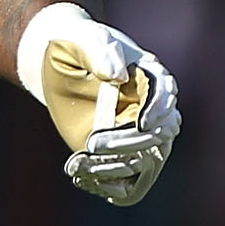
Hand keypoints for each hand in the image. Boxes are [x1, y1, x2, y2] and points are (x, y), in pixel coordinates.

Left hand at [17, 1, 180, 206]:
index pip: (166, 93)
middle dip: (130, 143)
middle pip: (160, 133)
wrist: (58, 69)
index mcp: (149, 74)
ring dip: (117, 169)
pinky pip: (131, 182)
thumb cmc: (73, 46)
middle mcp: (150, 108)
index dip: (159, 110)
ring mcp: (138, 134)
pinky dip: (111, 187)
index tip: (142, 122)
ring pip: (147, 162)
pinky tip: (80, 177)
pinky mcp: (122, 155)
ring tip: (80, 166)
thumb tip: (116, 74)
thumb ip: (98, 49)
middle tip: (90, 143)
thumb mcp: (80, 39)